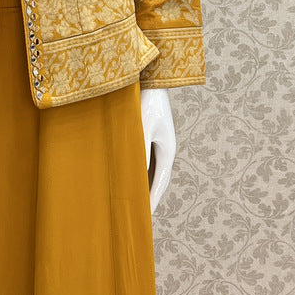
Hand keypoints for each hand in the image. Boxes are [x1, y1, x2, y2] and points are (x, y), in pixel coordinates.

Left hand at [139, 87, 174, 213]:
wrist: (149, 76)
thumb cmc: (146, 100)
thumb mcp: (142, 127)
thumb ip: (138, 151)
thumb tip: (135, 175)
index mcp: (168, 150)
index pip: (160, 182)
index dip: (152, 200)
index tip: (144, 218)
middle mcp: (165, 148)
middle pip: (158, 179)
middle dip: (149, 198)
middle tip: (138, 216)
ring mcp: (159, 143)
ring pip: (151, 170)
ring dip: (143, 186)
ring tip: (131, 202)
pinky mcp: (149, 136)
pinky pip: (144, 160)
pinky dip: (138, 172)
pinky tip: (127, 177)